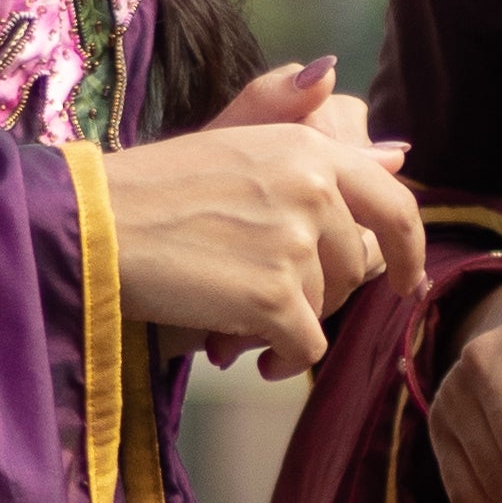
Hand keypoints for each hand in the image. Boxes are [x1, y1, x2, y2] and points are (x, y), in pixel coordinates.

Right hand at [110, 60, 428, 371]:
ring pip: (326, 309)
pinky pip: (306, 348)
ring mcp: (295, 242)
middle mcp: (313, 187)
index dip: (407, 248)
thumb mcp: (233, 142)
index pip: (392, 201)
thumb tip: (396, 151)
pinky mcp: (274, 297)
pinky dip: (281, 360)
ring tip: (236, 324)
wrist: (93, 225)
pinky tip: (243, 354)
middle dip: (322, 296)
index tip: (403, 280)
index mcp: (306, 147)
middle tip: (269, 304)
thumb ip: (310, 142)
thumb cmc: (150, 188)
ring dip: (288, 328)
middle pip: (355, 267)